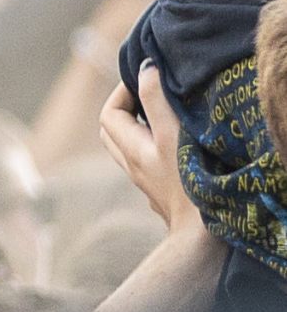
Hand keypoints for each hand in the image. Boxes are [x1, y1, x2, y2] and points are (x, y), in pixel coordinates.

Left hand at [101, 61, 193, 234]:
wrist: (202, 243)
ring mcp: (148, 184)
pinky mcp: (166, 196)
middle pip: (114, 131)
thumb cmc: (189, 187)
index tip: (145, 80)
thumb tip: (145, 68)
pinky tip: (181, 146)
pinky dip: (157, 148)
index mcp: (131, 152)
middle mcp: (134, 168)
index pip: (110, 113)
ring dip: (143, 129)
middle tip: (153, 95)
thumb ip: (157, 101)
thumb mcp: (172, 138)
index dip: (122, 92)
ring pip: (133, 149)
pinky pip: (150, 165)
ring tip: (168, 116)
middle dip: (127, 108)